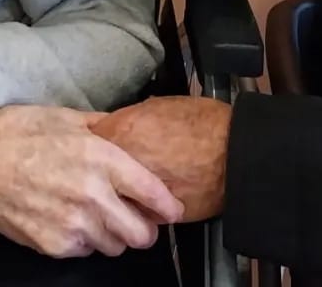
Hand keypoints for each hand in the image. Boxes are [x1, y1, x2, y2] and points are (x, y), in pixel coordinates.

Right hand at [0, 105, 183, 257]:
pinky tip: (76, 222)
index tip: (174, 209)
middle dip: (146, 228)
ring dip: (116, 236)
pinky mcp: (53, 245)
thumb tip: (127, 128)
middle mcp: (91, 194)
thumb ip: (102, 127)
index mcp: (100, 157)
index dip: (168, 204)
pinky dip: (87, 241)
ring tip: (106, 219)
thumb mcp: (66, 117)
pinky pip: (85, 251)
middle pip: (140, 232)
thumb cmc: (18, 133)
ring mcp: (72, 224)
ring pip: (115, 246)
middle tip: (142, 220)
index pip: (150, 191)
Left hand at [90, 96, 230, 221]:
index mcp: (122, 131)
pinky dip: (135, 212)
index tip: (92, 145)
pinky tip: (142, 204)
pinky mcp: (152, 216)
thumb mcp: (161, 106)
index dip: (89, 142)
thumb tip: (120, 126)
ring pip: (110, 200)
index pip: (86, 140)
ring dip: (113, 197)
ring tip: (120, 192)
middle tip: (101, 171)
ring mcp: (135, 193)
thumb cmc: (203, 123)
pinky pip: (134, 215)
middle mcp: (122, 165)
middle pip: (93, 174)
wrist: (235, 154)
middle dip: (96, 174)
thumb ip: (132, 118)